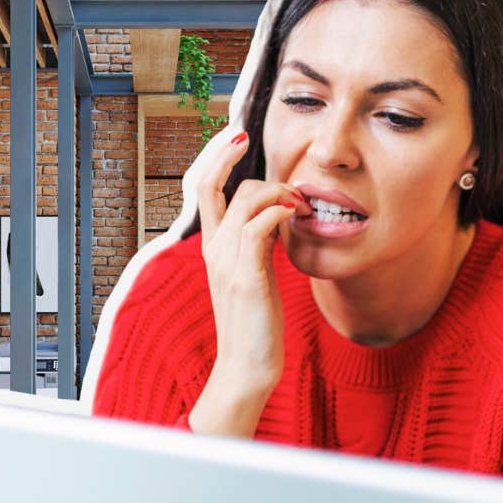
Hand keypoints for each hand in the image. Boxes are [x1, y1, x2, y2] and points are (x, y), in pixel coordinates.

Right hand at [188, 127, 306, 436]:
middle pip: (215, 184)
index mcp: (212, 247)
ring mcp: (227, 262)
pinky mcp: (246, 277)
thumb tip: (276, 216)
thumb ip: (257, 244)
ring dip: (277, 191)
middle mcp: (213, 249)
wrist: (246, 367)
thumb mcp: (254, 275)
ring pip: (243, 200)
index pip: (202, 188)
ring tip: (301, 204)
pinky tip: (298, 216)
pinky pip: (258, 227)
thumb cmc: (255, 324)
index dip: (215, 156)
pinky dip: (279, 211)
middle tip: (283, 177)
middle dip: (246, 165)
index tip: (236, 135)